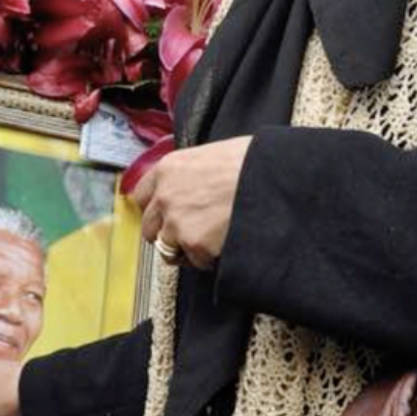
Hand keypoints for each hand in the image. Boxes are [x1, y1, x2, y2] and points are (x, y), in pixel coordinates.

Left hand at [129, 136, 250, 268]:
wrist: (275, 179)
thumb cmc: (253, 162)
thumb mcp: (214, 154)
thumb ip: (192, 172)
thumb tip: (193, 184)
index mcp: (168, 169)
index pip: (141, 196)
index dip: (157, 208)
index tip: (168, 214)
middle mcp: (166, 196)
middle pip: (150, 228)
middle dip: (168, 233)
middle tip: (192, 232)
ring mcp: (178, 223)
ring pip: (168, 249)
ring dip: (187, 249)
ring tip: (212, 239)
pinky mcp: (195, 245)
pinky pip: (196, 262)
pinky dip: (209, 259)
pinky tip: (226, 243)